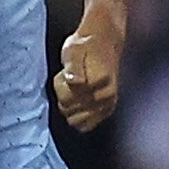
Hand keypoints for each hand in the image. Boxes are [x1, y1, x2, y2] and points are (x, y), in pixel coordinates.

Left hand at [54, 4, 125, 130]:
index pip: (66, 100)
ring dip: (70, 107)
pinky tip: (79, 100)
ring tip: (75, 89)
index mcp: (99, 81)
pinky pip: (86, 126)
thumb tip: (75, 81)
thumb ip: (73, 66)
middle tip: (70, 80)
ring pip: (76, 121)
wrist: (103, 42)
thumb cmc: (85, 45)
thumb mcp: (73, 49)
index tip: (65, 73)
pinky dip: (78, 116)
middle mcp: (107, 96)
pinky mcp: (108, 109)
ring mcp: (108, 104)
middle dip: (64, 97)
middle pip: (70, 111)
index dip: (60, 86)